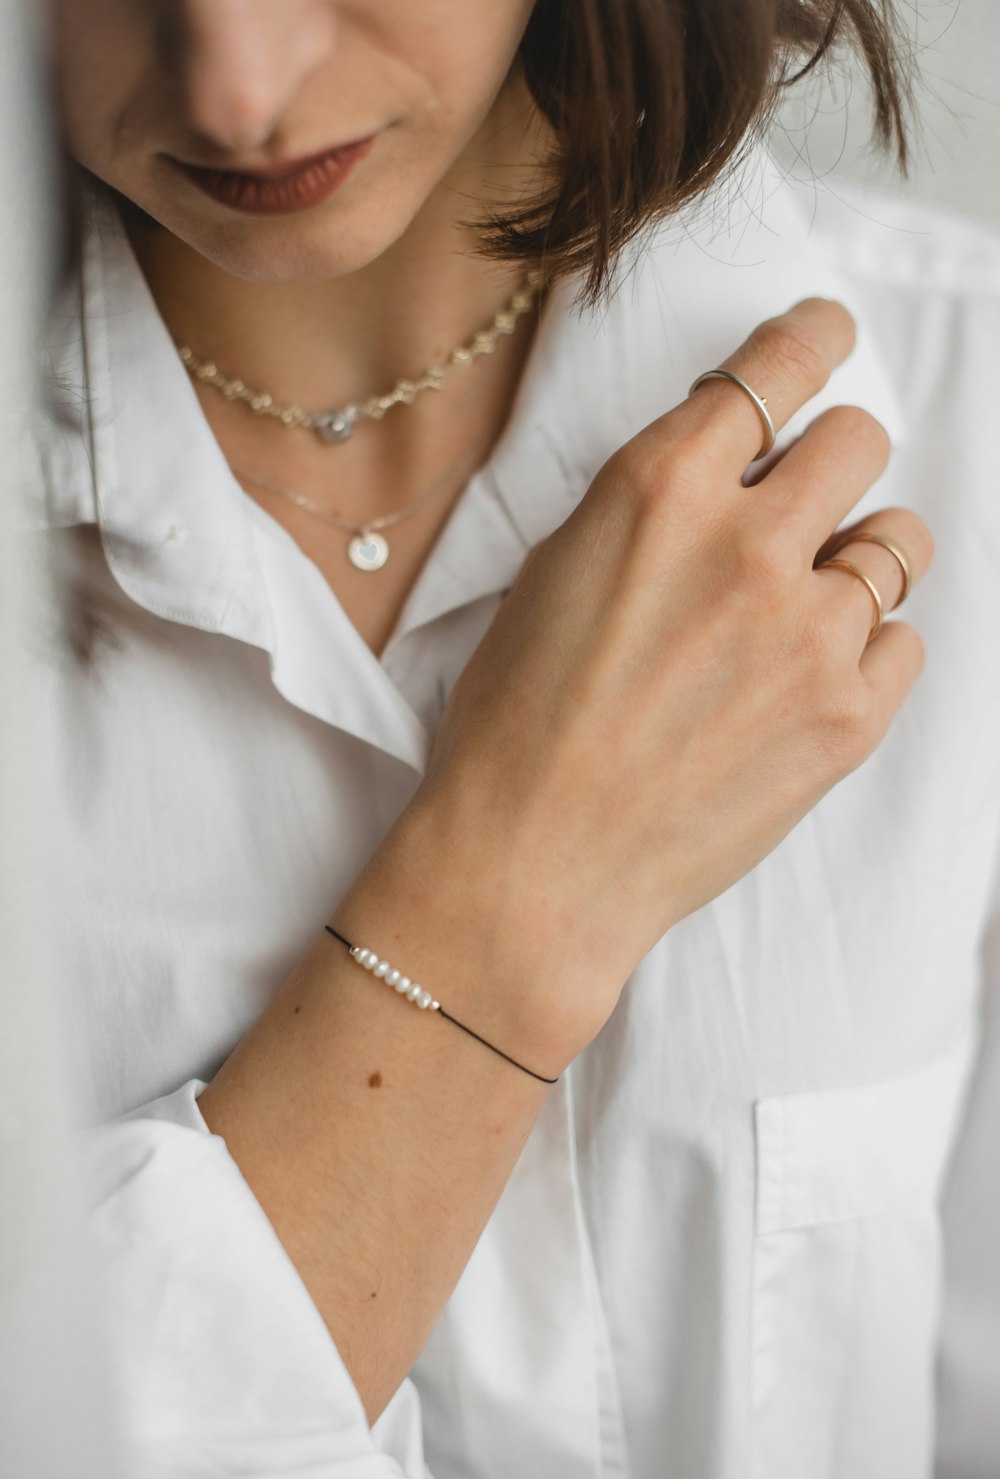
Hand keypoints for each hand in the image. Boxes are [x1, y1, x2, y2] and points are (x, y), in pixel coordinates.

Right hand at [396, 298, 932, 1062]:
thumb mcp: (551, 575)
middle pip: (858, 441)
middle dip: (833, 462)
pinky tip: (807, 679)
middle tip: (804, 505)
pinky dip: (867, 648)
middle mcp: (747, 545)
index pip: (777, 367)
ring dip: (859, 554)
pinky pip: (905, 639)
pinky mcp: (848, 716)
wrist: (534, 863)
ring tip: (806, 605)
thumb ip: (648, 509)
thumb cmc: (514, 728)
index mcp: (658, 490)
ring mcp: (809, 633)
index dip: (814, 340)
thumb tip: (717, 477)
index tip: (829, 339)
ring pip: (899, 541)